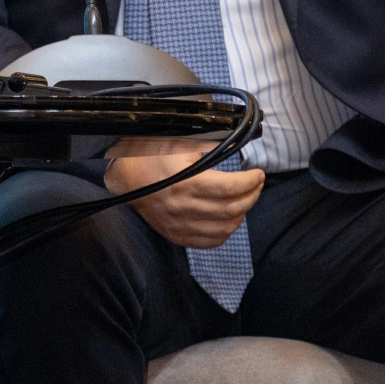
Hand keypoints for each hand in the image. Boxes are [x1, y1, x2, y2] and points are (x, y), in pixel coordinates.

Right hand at [104, 137, 264, 247]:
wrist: (125, 177)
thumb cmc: (152, 154)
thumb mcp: (181, 141)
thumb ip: (211, 144)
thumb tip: (239, 144)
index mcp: (186, 182)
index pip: (229, 187)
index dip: (250, 182)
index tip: (258, 173)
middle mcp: (183, 207)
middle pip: (231, 209)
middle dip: (252, 196)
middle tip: (257, 184)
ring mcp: (179, 225)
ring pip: (224, 229)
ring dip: (241, 214)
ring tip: (245, 199)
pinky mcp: (176, 235)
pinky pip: (209, 242)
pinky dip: (225, 232)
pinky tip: (230, 218)